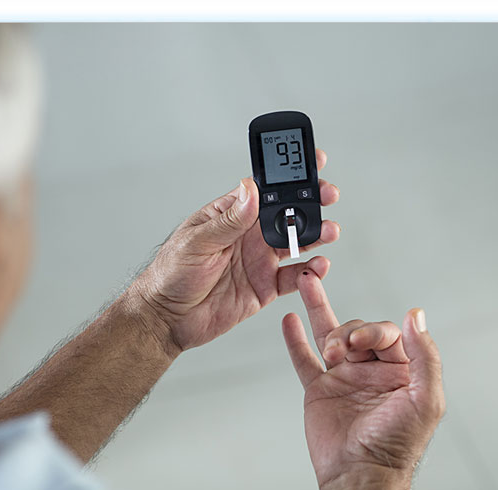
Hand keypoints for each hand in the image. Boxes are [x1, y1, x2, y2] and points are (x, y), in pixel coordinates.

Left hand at [130, 150, 340, 356]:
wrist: (167, 318)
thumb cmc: (170, 274)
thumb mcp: (197, 241)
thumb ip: (228, 220)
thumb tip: (250, 189)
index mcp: (231, 215)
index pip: (265, 188)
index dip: (289, 175)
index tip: (311, 162)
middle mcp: (249, 234)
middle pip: (287, 212)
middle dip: (312, 201)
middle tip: (328, 195)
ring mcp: (259, 260)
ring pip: (296, 242)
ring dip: (316, 234)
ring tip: (330, 231)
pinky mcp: (265, 287)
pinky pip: (294, 277)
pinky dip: (310, 272)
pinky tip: (319, 266)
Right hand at [282, 270, 444, 489]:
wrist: (361, 474)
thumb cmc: (397, 445)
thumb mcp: (425, 398)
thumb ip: (425, 355)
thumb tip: (417, 316)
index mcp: (401, 372)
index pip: (388, 335)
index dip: (373, 331)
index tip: (360, 343)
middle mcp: (374, 372)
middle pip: (360, 332)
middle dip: (349, 331)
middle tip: (344, 349)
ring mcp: (345, 380)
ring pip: (332, 337)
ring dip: (320, 311)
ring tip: (309, 294)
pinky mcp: (320, 391)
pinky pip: (306, 360)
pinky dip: (296, 340)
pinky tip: (291, 320)